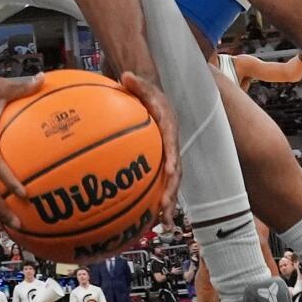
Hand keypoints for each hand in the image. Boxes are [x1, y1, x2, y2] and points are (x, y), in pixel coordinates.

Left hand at [115, 71, 181, 236]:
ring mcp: (168, 159)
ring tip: (164, 225)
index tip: (169, 172)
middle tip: (165, 209)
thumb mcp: (143, 85)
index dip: (172, 159)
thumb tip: (125, 75)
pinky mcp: (160, 167)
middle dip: (172, 192)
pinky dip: (156, 203)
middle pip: (176, 173)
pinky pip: (159, 186)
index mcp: (170, 130)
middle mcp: (172, 147)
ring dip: (168, 205)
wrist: (155, 100)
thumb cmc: (147, 94)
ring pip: (170, 185)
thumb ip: (136, 83)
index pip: (173, 145)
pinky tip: (148, 222)